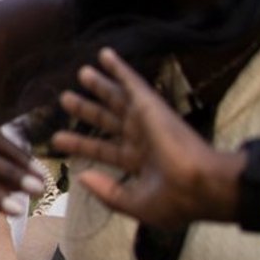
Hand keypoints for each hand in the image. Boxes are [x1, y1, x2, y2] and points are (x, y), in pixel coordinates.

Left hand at [54, 48, 236, 229]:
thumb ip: (108, 194)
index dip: (80, 144)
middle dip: (86, 109)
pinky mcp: (150, 106)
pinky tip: (104, 54)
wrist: (202, 186)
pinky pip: (132, 82)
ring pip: (117, 98)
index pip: (103, 150)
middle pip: (107, 120)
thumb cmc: (175, 200)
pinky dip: (119, 67)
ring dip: (100, 84)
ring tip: (82, 72)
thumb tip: (82, 177)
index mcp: (139, 163)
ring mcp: (146, 121)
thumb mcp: (137, 204)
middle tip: (64, 98)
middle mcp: (141, 139)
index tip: (57, 139)